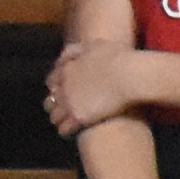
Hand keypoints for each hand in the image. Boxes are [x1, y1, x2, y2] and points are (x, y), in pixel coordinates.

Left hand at [43, 39, 161, 134]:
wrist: (128, 76)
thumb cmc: (117, 57)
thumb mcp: (92, 46)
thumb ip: (75, 51)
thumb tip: (66, 55)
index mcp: (66, 70)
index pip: (51, 81)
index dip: (56, 87)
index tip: (62, 91)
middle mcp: (64, 87)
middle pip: (50, 100)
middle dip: (55, 105)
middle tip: (63, 110)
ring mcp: (69, 103)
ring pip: (55, 116)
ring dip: (59, 119)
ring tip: (66, 123)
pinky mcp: (79, 117)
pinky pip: (64, 128)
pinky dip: (66, 130)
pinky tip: (71, 132)